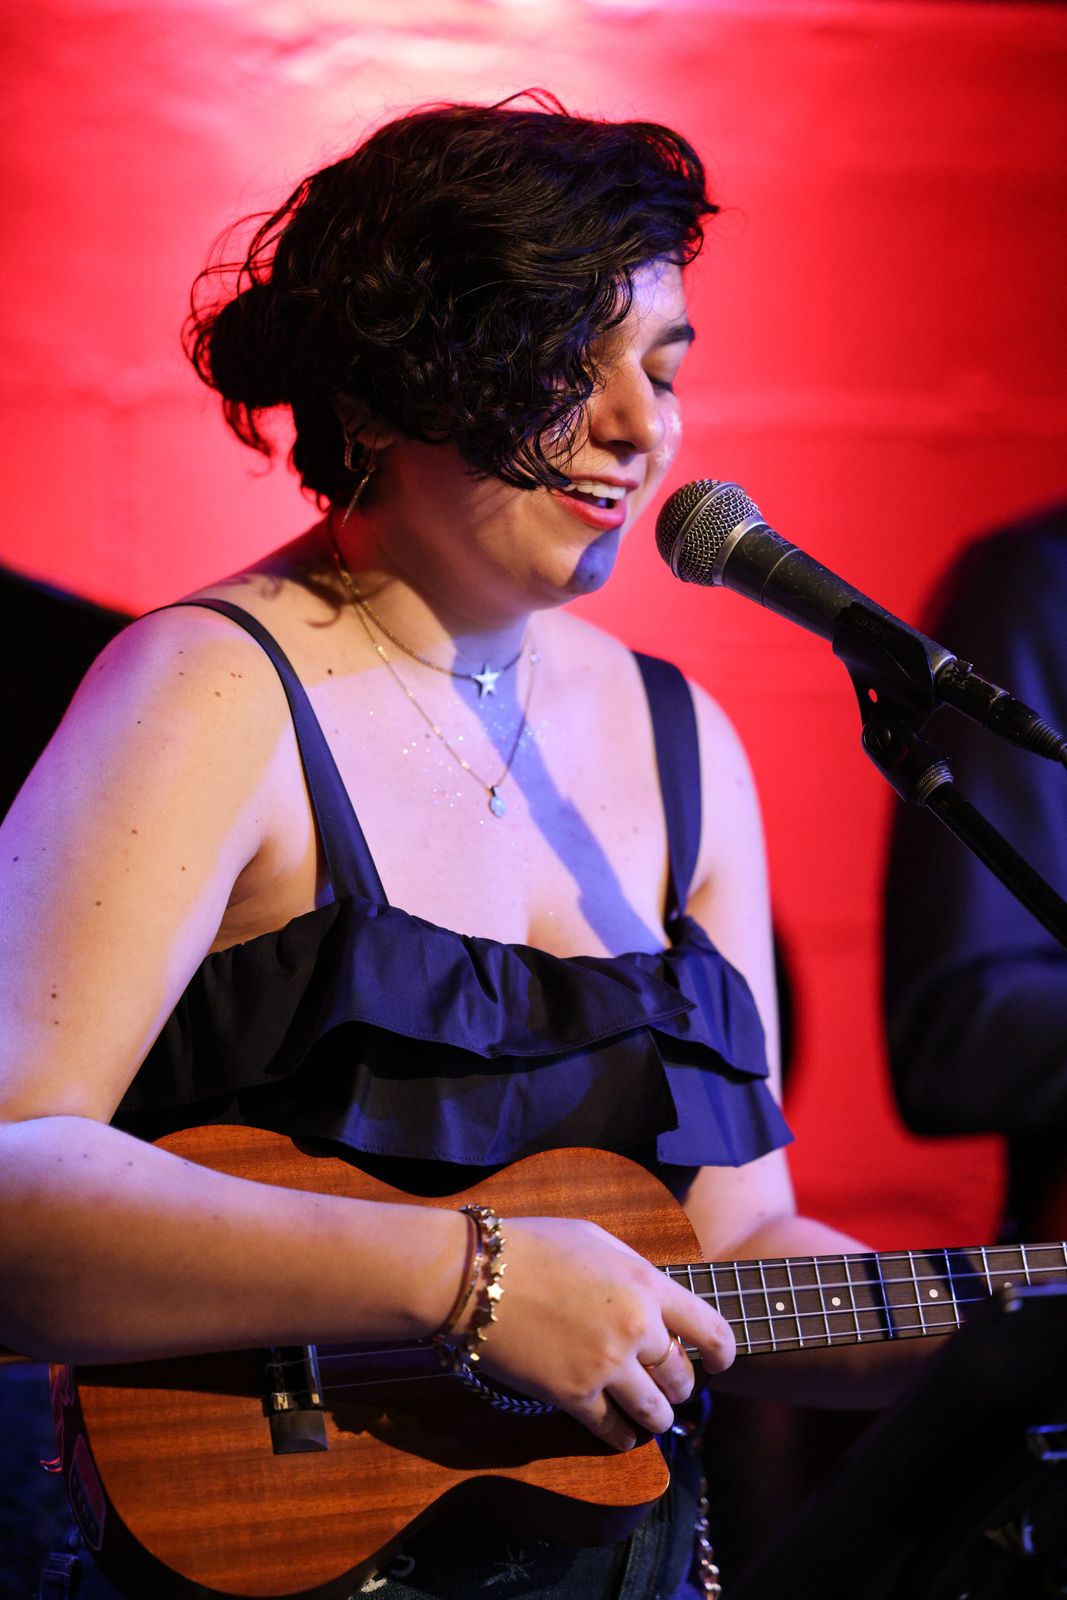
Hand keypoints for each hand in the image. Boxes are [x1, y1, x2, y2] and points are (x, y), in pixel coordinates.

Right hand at [462, 1215, 734, 1449]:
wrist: (477, 1275)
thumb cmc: (533, 1247)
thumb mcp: (598, 1241)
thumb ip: (636, 1273)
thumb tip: (658, 1300)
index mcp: (646, 1284)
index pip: (712, 1330)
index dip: (724, 1353)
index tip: (720, 1363)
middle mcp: (636, 1328)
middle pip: (682, 1376)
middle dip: (680, 1384)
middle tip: (670, 1384)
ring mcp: (605, 1365)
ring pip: (655, 1412)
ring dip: (657, 1417)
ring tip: (651, 1415)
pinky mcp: (573, 1395)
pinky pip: (612, 1430)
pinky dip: (622, 1436)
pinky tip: (622, 1433)